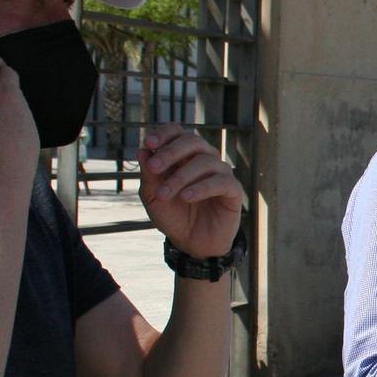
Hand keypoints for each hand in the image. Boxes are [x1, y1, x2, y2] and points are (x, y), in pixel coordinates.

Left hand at [138, 124, 242, 261]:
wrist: (192, 243)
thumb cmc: (174, 216)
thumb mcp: (153, 197)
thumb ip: (149, 176)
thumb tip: (142, 151)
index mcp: (184, 155)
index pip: (178, 132)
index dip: (164, 133)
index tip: (149, 143)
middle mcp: (204, 159)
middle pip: (193, 141)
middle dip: (170, 153)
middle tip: (154, 169)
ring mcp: (220, 173)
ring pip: (205, 161)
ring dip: (181, 176)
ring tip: (166, 194)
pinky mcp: (233, 190)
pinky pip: (221, 181)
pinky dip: (201, 187)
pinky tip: (186, 197)